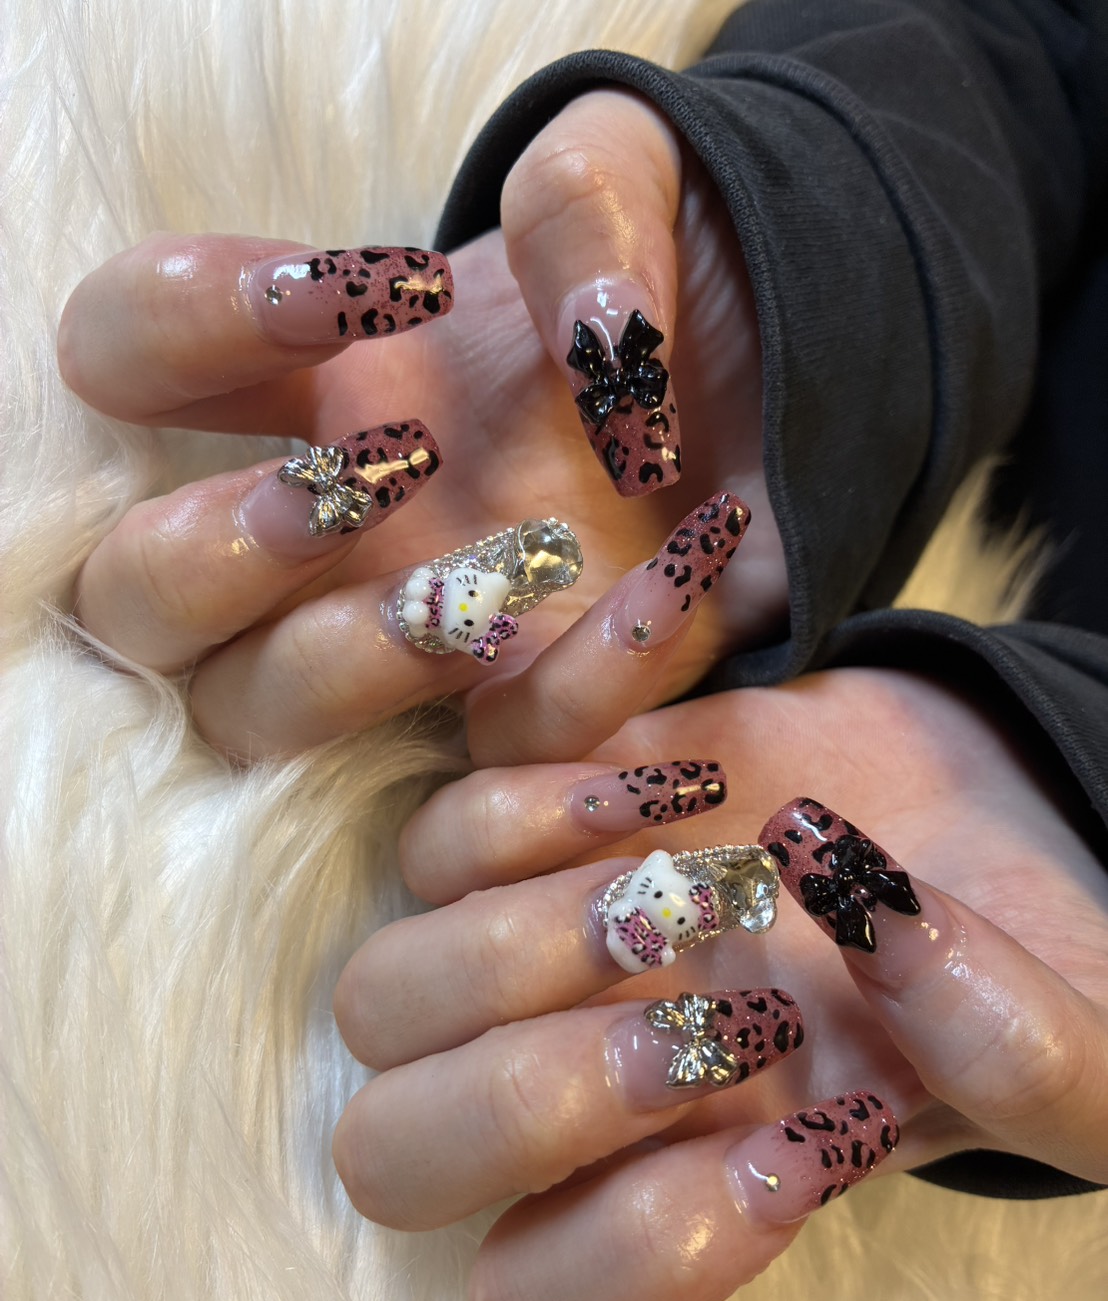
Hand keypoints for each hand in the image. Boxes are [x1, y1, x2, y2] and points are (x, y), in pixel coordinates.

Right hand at [59, 91, 784, 758]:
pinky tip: (684, 570)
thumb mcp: (636, 184)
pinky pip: (505, 745)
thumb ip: (585, 206)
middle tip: (382, 473)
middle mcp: (335, 526)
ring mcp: (418, 633)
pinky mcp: (536, 706)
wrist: (804, 385)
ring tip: (491, 586)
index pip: (128, 355)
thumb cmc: (683, 280)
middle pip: (141, 597)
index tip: (348, 296)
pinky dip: (589, 679)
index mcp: (318, 377)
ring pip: (260, 716)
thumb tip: (592, 342)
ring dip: (347, 659)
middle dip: (222, 547)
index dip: (185, 324)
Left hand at [331, 668, 1107, 1300]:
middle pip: (397, 1155)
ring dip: (529, 930)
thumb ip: (1021, 1058)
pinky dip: (540, 784)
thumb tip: (878, 936)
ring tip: (709, 867)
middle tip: (719, 1008)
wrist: (986, 808)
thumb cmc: (1029, 962)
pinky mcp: (548, 800)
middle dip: (535, 1093)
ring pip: (386, 989)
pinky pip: (445, 803)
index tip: (802, 1144)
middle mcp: (587, 1079)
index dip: (641, 1247)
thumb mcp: (1084, 1056)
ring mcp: (544, 940)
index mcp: (689, 1186)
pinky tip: (683, 765)